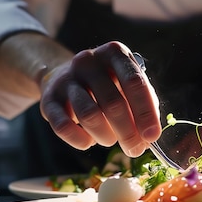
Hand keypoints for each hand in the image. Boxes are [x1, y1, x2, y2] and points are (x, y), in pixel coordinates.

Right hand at [39, 42, 161, 156]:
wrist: (62, 77)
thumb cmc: (105, 85)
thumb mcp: (126, 85)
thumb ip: (142, 105)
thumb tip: (148, 137)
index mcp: (113, 53)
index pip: (135, 82)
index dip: (146, 112)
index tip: (152, 136)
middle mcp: (88, 61)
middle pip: (113, 103)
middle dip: (128, 132)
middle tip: (134, 149)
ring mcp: (66, 79)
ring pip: (89, 115)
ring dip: (105, 136)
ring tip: (110, 140)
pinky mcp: (48, 99)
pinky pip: (63, 126)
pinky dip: (80, 140)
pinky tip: (88, 141)